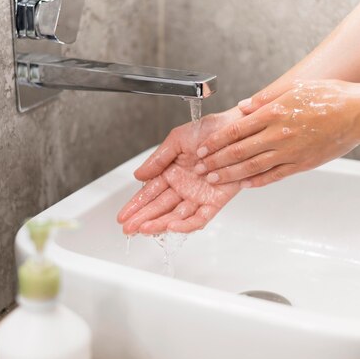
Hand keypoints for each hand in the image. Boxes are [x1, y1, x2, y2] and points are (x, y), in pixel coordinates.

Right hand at [117, 109, 243, 234]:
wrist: (236, 130)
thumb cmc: (210, 131)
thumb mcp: (177, 140)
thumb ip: (158, 159)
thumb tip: (138, 175)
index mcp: (172, 173)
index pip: (150, 193)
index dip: (136, 205)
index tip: (123, 215)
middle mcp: (183, 187)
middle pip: (159, 207)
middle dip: (142, 219)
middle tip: (128, 228)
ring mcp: (198, 196)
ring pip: (175, 216)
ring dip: (159, 224)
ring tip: (143, 228)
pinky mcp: (214, 202)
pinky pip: (199, 218)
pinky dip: (186, 224)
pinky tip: (171, 226)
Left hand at [195, 80, 359, 186]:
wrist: (359, 113)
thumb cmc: (328, 96)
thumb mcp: (293, 88)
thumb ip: (265, 98)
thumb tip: (243, 107)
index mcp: (274, 113)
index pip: (236, 130)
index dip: (216, 141)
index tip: (202, 148)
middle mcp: (278, 135)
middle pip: (239, 151)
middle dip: (216, 161)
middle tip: (200, 168)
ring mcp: (290, 152)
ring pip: (253, 166)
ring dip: (231, 174)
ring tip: (215, 179)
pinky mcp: (302, 164)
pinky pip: (275, 175)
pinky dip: (257, 181)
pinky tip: (244, 185)